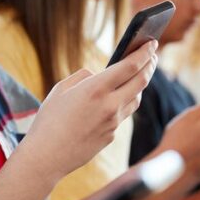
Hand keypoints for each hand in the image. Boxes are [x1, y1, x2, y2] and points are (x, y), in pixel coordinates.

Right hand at [24, 41, 157, 179]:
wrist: (47, 157)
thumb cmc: (49, 120)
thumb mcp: (61, 89)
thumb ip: (84, 77)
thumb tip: (101, 75)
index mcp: (96, 89)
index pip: (131, 66)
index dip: (145, 53)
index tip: (152, 43)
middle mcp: (109, 105)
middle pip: (141, 81)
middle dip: (150, 65)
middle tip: (153, 56)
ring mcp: (113, 123)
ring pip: (135, 99)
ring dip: (139, 84)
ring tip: (139, 74)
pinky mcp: (111, 136)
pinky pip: (122, 115)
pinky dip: (123, 103)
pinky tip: (119, 98)